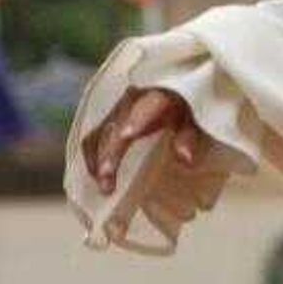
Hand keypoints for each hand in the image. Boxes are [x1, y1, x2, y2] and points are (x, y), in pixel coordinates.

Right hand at [82, 88, 210, 195]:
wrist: (168, 98)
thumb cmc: (181, 115)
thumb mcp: (190, 124)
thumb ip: (187, 138)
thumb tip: (186, 159)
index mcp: (156, 99)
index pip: (146, 108)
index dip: (135, 120)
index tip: (126, 135)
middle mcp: (131, 103)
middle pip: (115, 127)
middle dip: (110, 153)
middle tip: (107, 178)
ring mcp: (115, 112)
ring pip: (99, 135)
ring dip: (98, 160)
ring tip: (103, 185)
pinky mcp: (105, 122)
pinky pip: (92, 139)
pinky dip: (92, 158)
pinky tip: (96, 176)